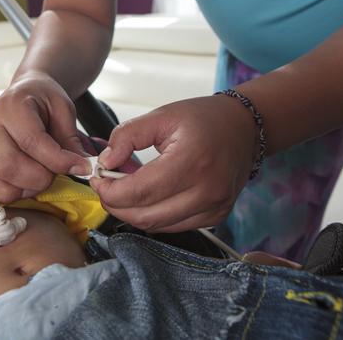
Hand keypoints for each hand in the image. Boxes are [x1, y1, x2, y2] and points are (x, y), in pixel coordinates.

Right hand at [0, 73, 90, 202]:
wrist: (25, 91)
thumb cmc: (45, 100)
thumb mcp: (64, 109)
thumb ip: (70, 140)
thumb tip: (82, 168)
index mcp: (13, 107)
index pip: (32, 142)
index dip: (58, 161)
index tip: (80, 167)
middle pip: (9, 166)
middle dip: (39, 179)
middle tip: (54, 173)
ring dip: (20, 190)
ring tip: (36, 182)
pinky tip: (8, 191)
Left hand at [90, 95, 257, 232]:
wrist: (244, 127)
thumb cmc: (204, 118)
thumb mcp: (161, 116)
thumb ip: (127, 136)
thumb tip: (105, 162)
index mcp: (191, 162)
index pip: (139, 192)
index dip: (110, 190)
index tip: (97, 178)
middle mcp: (206, 190)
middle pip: (146, 216)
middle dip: (116, 204)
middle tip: (105, 187)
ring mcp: (214, 208)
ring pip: (158, 226)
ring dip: (133, 212)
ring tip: (125, 189)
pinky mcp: (216, 216)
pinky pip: (174, 226)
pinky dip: (154, 215)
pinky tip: (148, 196)